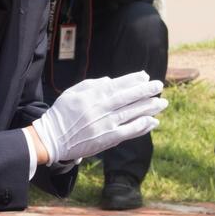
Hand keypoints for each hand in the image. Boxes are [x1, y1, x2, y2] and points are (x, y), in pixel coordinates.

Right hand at [31, 71, 166, 164]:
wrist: (52, 139)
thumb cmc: (61, 114)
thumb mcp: (72, 92)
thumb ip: (92, 85)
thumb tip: (110, 80)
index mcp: (92, 95)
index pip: (118, 85)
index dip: (133, 80)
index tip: (145, 76)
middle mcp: (101, 108)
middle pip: (128, 98)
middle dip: (146, 91)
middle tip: (159, 85)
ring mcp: (105, 124)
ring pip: (132, 114)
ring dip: (149, 108)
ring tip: (162, 103)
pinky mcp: (107, 139)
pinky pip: (129, 132)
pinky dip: (142, 126)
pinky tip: (152, 121)